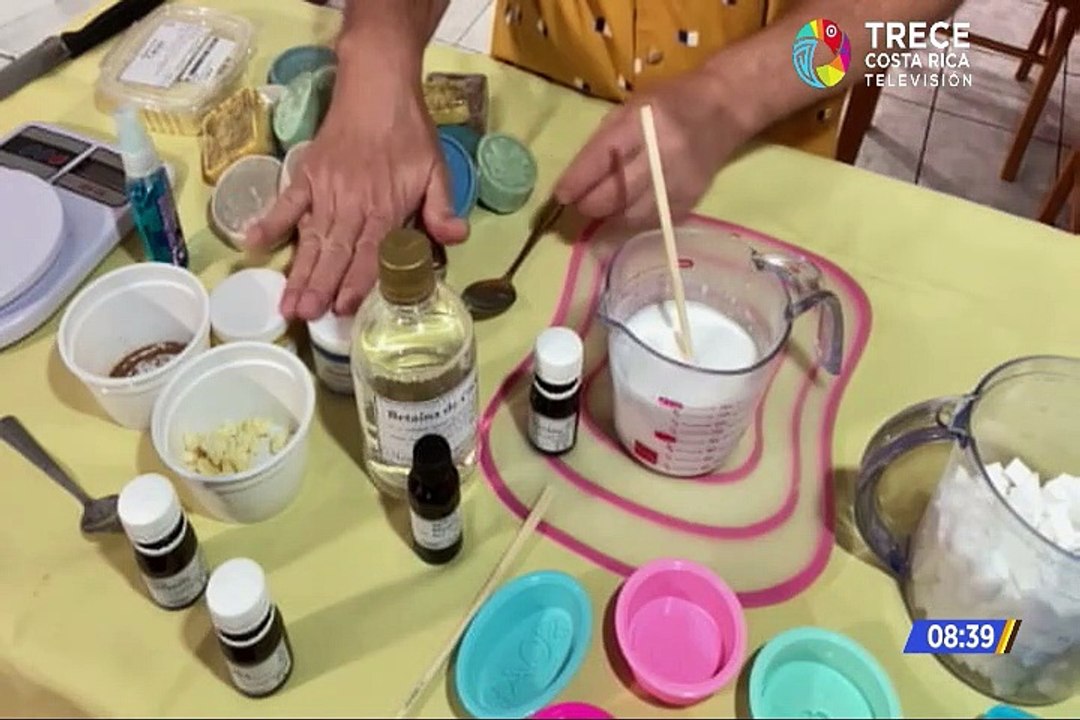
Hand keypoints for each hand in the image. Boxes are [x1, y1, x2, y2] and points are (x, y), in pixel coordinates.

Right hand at [245, 70, 467, 320]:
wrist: (378, 86)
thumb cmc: (410, 132)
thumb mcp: (437, 168)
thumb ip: (441, 207)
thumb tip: (456, 238)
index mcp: (385, 206)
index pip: (371, 252)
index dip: (356, 281)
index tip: (341, 307)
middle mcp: (352, 203)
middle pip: (335, 252)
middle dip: (319, 287)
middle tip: (304, 317)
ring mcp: (326, 189)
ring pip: (311, 237)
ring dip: (298, 271)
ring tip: (287, 303)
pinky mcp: (307, 173)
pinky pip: (286, 201)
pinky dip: (270, 222)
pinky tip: (252, 243)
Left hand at [553, 68, 751, 227]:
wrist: (724, 109)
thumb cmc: (670, 102)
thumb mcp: (631, 108)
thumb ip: (604, 141)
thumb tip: (576, 179)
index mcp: (643, 123)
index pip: (602, 158)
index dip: (577, 181)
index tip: (561, 195)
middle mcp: (662, 155)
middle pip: (614, 195)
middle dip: (589, 204)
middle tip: (579, 203)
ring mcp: (678, 182)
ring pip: (630, 216)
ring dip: (608, 216)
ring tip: (601, 207)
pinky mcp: (689, 201)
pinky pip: (651, 222)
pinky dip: (632, 220)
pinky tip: (626, 210)